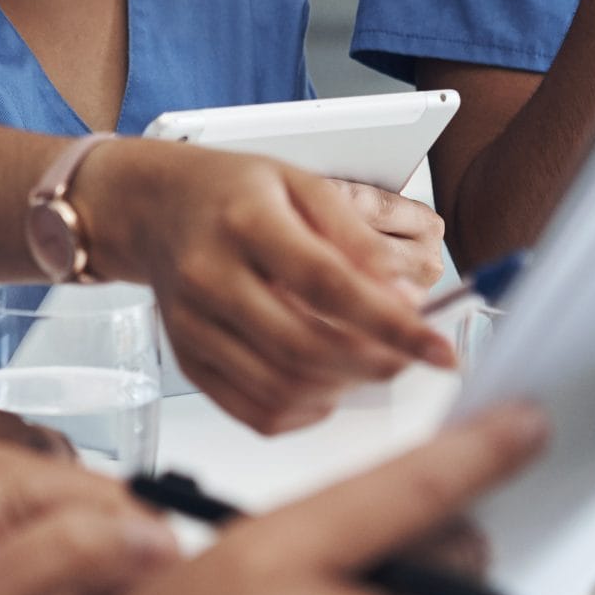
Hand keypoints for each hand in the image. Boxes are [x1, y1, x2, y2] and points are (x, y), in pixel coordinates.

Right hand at [75, 138, 457, 434]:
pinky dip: (304, 411)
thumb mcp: (299, 183)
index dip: (392, 324)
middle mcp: (211, 277)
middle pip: (306, 347)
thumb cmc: (229, 193)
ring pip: (283, 388)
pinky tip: (325, 385)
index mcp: (245, 222)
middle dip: (376, 362)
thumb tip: (401, 294)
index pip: (328, 285)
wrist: (154, 209)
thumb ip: (353, 236)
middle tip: (410, 353)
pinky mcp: (188, 360)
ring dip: (344, 387)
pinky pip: (254, 411)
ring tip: (368, 360)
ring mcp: (193, 326)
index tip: (440, 348)